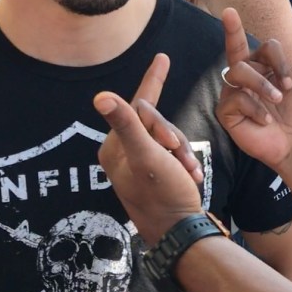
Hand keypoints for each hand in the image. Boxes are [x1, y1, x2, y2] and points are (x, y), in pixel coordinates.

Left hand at [95, 54, 204, 245]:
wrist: (182, 234)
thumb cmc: (163, 195)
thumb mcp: (146, 155)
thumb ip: (127, 124)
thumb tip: (100, 96)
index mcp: (114, 148)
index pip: (137, 106)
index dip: (153, 80)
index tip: (163, 57)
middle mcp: (122, 154)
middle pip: (156, 123)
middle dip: (174, 136)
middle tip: (180, 154)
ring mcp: (139, 165)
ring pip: (168, 138)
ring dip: (183, 152)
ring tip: (190, 172)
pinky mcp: (155, 175)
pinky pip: (174, 154)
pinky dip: (185, 163)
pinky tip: (191, 176)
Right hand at [215, 8, 291, 169]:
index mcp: (261, 63)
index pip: (264, 46)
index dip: (278, 60)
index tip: (291, 82)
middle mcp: (243, 73)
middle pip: (239, 52)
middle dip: (252, 55)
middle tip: (286, 88)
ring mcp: (232, 90)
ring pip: (236, 72)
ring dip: (261, 86)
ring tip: (276, 101)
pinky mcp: (225, 111)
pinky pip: (234, 99)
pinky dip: (255, 108)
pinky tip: (265, 120)